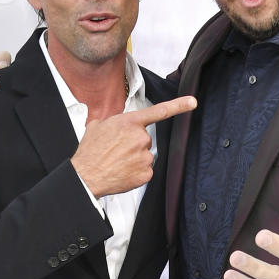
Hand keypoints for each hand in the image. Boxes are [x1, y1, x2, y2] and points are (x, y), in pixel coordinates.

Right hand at [72, 96, 195, 196]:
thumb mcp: (97, 126)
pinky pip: (145, 170)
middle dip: (133, 143)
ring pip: (145, 155)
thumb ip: (113, 121)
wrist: (86, 175)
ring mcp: (145, 156)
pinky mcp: (146, 173)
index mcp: (129, 123)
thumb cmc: (90, 152)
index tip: (192, 102)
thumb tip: (114, 124)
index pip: (159, 111)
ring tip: (117, 161)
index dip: (178, 105)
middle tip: (117, 150)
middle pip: (145, 138)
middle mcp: (140, 138)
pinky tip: (122, 171)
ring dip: (134, 158)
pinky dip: (135, 171)